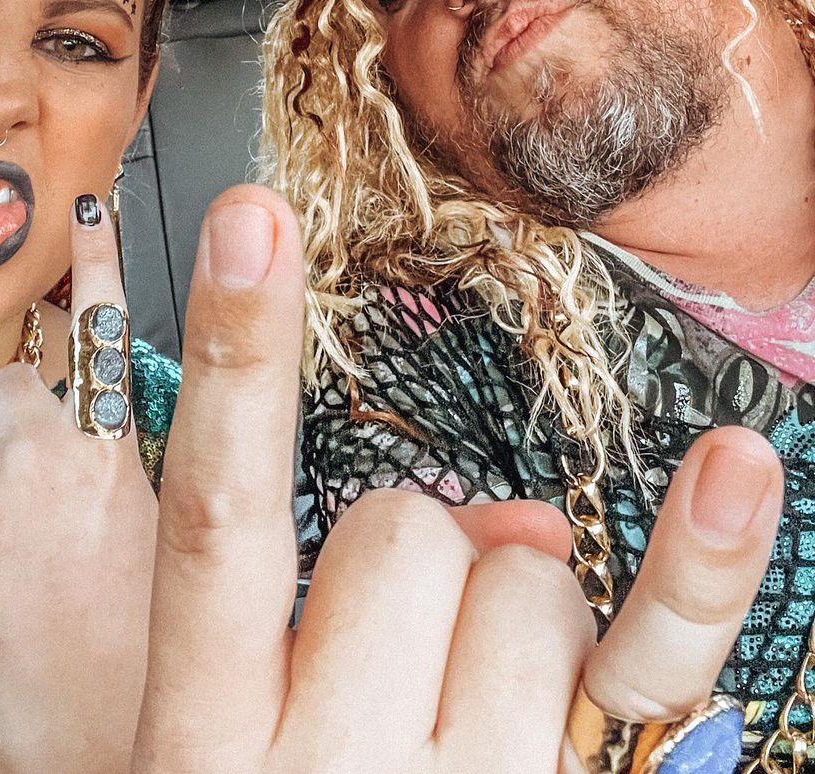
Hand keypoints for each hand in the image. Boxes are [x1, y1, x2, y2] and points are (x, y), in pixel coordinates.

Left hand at [0, 201, 156, 773]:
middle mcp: (41, 462)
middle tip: (54, 456)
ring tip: (13, 497)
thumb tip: (109, 395)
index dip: (98, 258)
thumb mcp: (172, 523)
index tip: (86, 201)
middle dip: (35, 398)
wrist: (105, 734)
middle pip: (22, 374)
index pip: (106, 329)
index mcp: (114, 454)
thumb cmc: (151, 638)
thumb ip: (137, 444)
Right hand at [134, 184, 782, 772]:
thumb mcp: (250, 742)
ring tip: (466, 724)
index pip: (217, 519)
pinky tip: (735, 469)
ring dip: (510, 608)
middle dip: (415, 561)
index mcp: (204, 741)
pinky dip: (700, 560)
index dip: (235, 362)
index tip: (252, 222)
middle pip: (404, 529)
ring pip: (521, 572)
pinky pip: (650, 664)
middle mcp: (325, 771)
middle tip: (396, 669)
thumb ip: (333, 605)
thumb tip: (503, 523)